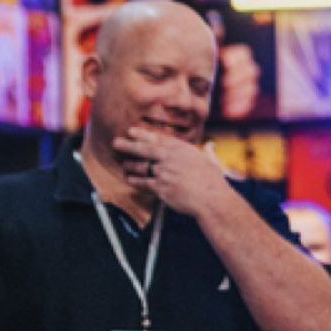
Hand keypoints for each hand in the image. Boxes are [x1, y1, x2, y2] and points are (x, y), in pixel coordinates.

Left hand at [114, 127, 238, 218]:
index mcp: (181, 149)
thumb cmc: (213, 182)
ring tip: (124, 164)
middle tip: (116, 142)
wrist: (212, 199)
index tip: (131, 131)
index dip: (142, 134)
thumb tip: (210, 146)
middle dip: (128, 145)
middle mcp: (170, 159)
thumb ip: (207, 152)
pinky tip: (130, 180)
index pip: (157, 139)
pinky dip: (135, 181)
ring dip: (130, 165)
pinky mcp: (161, 188)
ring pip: (141, 167)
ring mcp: (164, 173)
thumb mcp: (211, 161)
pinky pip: (143, 183)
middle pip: (144, 149)